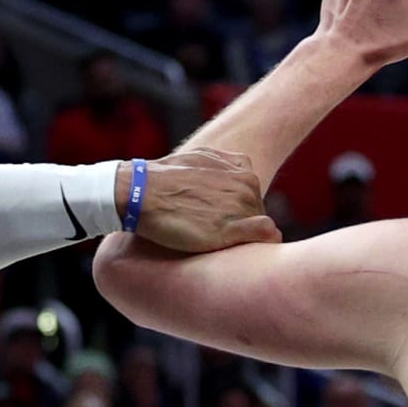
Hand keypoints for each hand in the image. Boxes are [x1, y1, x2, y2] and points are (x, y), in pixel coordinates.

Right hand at [125, 148, 280, 253]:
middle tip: (214, 234)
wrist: (141, 193)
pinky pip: (267, 235)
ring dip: (245, 238)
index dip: (239, 213)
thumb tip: (242, 172)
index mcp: (244, 172)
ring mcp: (241, 207)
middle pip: (258, 215)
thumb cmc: (166, 178)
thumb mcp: (201, 157)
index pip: (255, 200)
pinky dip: (261, 243)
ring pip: (261, 229)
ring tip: (217, 242)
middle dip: (242, 225)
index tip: (220, 222)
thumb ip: (227, 164)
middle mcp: (247, 186)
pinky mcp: (231, 229)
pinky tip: (242, 249)